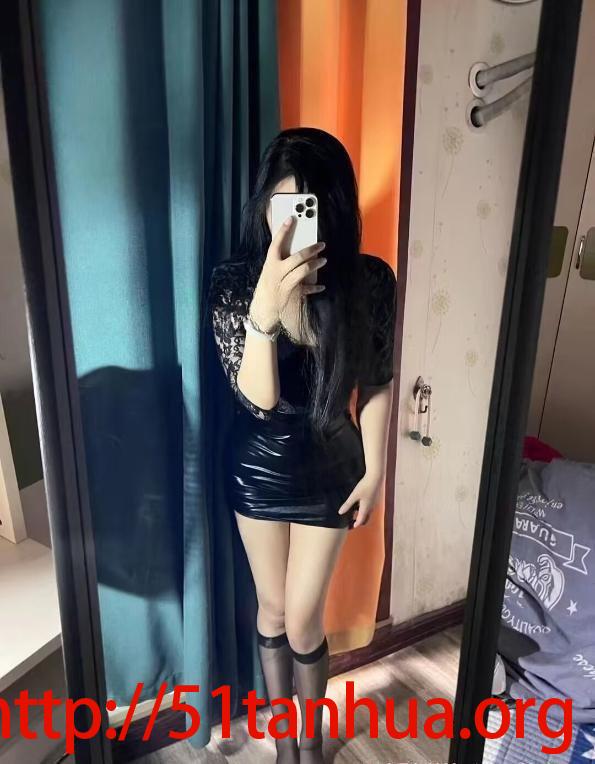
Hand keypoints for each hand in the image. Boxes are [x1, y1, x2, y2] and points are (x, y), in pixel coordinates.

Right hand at [249, 216, 326, 331]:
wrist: (262, 311)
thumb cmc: (266, 289)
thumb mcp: (269, 273)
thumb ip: (279, 262)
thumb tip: (294, 250)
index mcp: (270, 264)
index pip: (275, 244)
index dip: (283, 231)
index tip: (291, 219)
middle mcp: (276, 272)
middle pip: (296, 257)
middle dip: (310, 249)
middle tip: (321, 244)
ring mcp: (284, 284)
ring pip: (302, 271)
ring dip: (315, 264)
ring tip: (324, 260)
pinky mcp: (291, 295)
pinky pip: (306, 289)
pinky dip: (315, 287)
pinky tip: (321, 286)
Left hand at [337, 472, 383, 527]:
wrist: (376, 477)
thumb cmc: (364, 486)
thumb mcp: (354, 495)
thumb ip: (347, 504)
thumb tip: (340, 513)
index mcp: (366, 508)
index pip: (361, 520)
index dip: (356, 524)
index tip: (352, 526)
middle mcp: (371, 507)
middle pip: (366, 518)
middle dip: (360, 521)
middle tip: (354, 521)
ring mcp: (374, 502)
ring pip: (368, 512)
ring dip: (363, 514)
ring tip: (356, 512)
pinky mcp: (375, 497)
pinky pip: (370, 507)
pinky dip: (365, 508)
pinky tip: (361, 503)